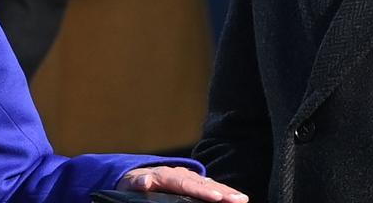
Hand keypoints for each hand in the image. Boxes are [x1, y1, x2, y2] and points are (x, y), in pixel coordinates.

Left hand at [117, 166, 248, 201]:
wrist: (134, 176)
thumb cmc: (131, 183)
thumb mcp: (129, 183)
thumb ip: (138, 181)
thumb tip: (144, 180)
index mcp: (165, 175)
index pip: (185, 184)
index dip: (201, 191)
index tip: (215, 197)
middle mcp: (179, 173)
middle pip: (202, 183)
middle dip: (222, 191)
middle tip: (239, 199)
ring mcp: (187, 177)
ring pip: (209, 183)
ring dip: (226, 191)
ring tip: (242, 199)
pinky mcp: (191, 182)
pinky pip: (209, 186)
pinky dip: (222, 190)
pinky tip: (235, 197)